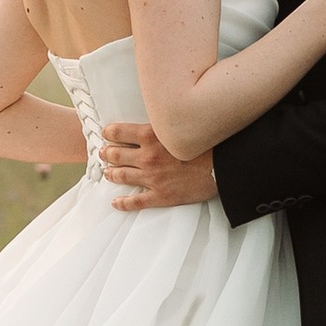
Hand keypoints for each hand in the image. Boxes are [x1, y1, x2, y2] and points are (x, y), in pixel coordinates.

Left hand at [101, 122, 219, 209]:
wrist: (222, 167)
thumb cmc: (206, 145)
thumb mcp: (181, 126)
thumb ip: (163, 125)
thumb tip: (154, 122)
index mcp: (151, 136)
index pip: (119, 132)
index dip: (109, 133)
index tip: (106, 134)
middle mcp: (147, 157)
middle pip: (116, 155)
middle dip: (106, 153)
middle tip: (103, 153)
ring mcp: (152, 178)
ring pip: (121, 176)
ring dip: (111, 173)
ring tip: (107, 172)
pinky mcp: (160, 195)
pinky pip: (136, 201)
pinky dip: (123, 203)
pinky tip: (116, 202)